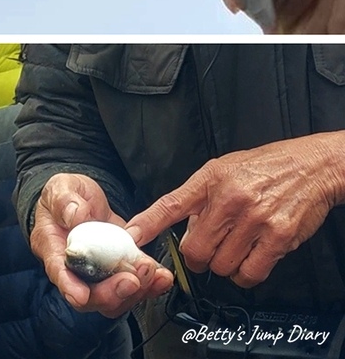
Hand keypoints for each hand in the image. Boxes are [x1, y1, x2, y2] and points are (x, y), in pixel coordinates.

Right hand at [30, 173, 172, 317]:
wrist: (81, 199)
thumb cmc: (64, 196)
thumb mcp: (60, 188)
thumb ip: (64, 200)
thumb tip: (75, 216)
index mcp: (53, 248)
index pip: (59, 272)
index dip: (69, 287)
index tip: (81, 295)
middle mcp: (75, 268)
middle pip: (90, 295)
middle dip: (112, 292)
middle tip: (131, 279)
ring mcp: (98, 272)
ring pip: (114, 297)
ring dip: (136, 290)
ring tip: (151, 272)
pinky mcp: (119, 269)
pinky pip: (133, 285)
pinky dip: (150, 284)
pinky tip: (162, 276)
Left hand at [126, 133, 344, 288]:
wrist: (311, 167)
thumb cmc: (264, 167)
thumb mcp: (221, 169)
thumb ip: (198, 197)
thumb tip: (183, 228)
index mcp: (210, 180)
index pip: (170, 205)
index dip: (147, 223)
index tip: (131, 236)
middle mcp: (230, 200)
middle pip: (195, 250)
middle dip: (197, 256)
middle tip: (208, 248)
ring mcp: (254, 220)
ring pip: (221, 266)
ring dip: (223, 265)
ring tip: (233, 247)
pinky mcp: (278, 238)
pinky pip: (250, 273)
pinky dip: (245, 275)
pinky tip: (249, 259)